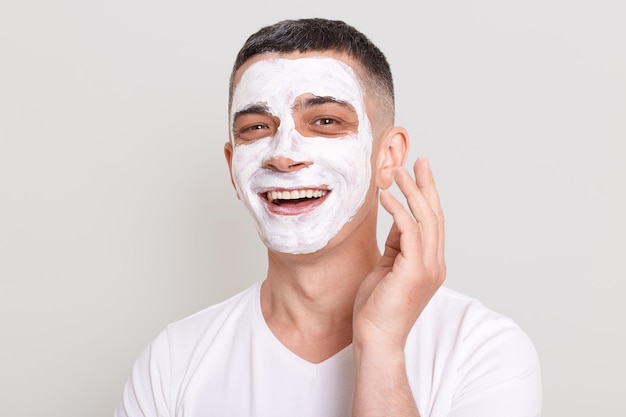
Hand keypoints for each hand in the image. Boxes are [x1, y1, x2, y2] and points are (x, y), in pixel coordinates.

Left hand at [353, 158, 445, 351]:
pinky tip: (385, 198)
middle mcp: (435, 263)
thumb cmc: (377, 307)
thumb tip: (397, 219)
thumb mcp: (388, 267)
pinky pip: (409, 232)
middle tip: (419, 162)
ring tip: (398, 172)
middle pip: (435, 215)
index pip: (433, 223)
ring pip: (426, 219)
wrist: (376, 338)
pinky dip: (398, 211)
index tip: (419, 174)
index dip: (427, 196)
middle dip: (427, 186)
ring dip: (412, 192)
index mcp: (430, 263)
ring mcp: (428, 268)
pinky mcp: (413, 271)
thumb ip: (397, 244)